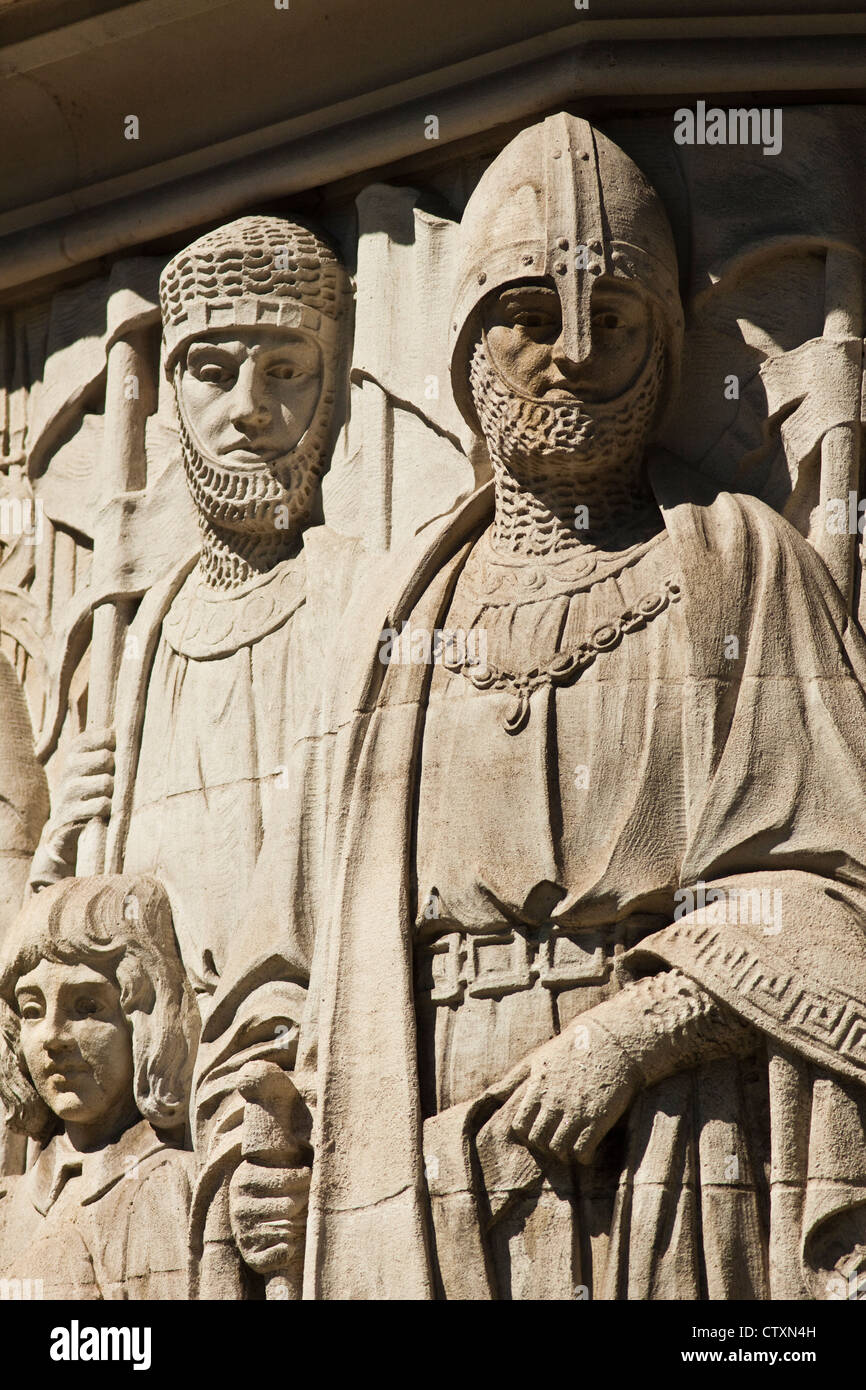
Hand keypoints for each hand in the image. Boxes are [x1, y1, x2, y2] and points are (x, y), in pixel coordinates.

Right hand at [29, 728, 114, 886]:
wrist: (64, 829)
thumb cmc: (88, 792)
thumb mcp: (92, 767)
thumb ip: (105, 747)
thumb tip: (123, 728)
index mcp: (74, 753)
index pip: (98, 736)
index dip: (111, 743)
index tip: (114, 750)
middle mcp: (68, 769)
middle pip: (105, 758)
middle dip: (113, 770)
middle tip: (109, 779)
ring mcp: (67, 791)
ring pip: (106, 782)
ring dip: (111, 791)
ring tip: (105, 796)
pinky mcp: (70, 813)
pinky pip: (101, 805)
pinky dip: (106, 808)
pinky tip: (103, 810)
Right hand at [229, 1159, 309, 1277]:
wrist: (263, 1222)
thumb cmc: (279, 1188)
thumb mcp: (278, 1165)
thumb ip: (287, 1153)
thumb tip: (302, 1154)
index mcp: (244, 1179)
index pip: (286, 1178)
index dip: (303, 1177)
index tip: (307, 1176)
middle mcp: (240, 1206)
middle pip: (289, 1204)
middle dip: (303, 1201)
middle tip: (304, 1199)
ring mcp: (243, 1232)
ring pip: (288, 1227)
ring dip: (299, 1223)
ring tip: (298, 1216)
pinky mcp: (251, 1255)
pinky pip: (282, 1252)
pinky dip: (291, 1249)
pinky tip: (289, 1241)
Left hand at [505, 1018, 640, 1166]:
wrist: (612, 1042)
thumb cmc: (573, 1048)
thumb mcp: (539, 1058)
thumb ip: (515, 1078)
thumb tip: (492, 1095)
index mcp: (538, 1088)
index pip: (520, 1126)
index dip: (526, 1133)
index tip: (537, 1129)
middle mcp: (553, 1103)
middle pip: (538, 1140)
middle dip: (544, 1144)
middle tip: (555, 1139)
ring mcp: (575, 1112)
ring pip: (558, 1149)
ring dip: (563, 1152)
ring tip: (570, 1145)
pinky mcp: (597, 1119)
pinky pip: (582, 1152)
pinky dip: (582, 1156)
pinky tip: (587, 1149)